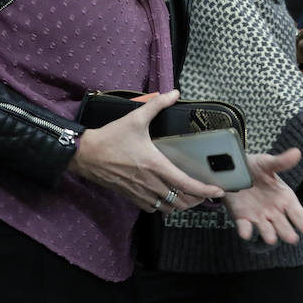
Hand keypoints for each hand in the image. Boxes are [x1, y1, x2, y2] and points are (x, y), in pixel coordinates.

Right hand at [68, 91, 224, 211]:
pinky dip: (164, 207)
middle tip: (207, 193)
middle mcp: (150, 182)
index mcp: (155, 165)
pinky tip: (169, 198)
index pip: (186, 183)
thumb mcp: (135, 118)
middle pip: (181, 201)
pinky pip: (153, 208)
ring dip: (182, 205)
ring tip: (191, 197)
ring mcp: (140, 192)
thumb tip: (175, 93)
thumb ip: (157, 105)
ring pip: (168, 208)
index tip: (218, 191)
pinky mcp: (130, 196)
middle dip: (197, 200)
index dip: (204, 190)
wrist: (85, 154)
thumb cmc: (111, 137)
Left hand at [222, 149, 302, 245]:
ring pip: (266, 228)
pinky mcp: (242, 218)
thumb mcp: (267, 163)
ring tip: (271, 239)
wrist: (232, 170)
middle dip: (287, 232)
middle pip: (283, 224)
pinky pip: (244, 226)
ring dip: (268, 234)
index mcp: (284, 198)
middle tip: (292, 239)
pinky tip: (246, 233)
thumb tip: (297, 153)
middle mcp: (274, 210)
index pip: (297, 213)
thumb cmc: (255, 167)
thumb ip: (281, 162)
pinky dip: (245, 230)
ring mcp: (258, 216)